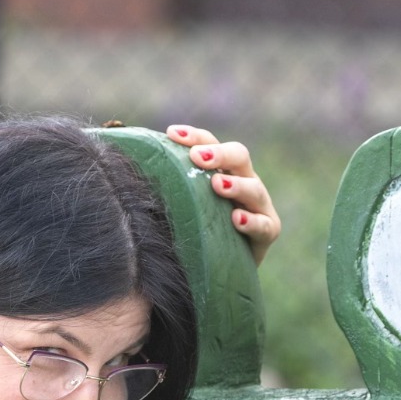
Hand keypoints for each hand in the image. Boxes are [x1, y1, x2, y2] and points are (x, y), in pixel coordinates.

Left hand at [165, 124, 281, 264]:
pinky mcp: (269, 230)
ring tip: (217, 185)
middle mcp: (245, 181)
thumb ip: (169, 187)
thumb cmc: (197, 231)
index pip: (211, 145)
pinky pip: (264, 225)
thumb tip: (131, 169)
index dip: (195, 137)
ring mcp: (260, 205)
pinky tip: (236, 219)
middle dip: (219, 154)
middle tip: (198, 158)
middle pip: (239, 156)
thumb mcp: (183, 207)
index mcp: (223, 169)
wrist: (222, 266)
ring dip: (237, 185)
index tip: (172, 133)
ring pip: (254, 189)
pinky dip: (251, 222)